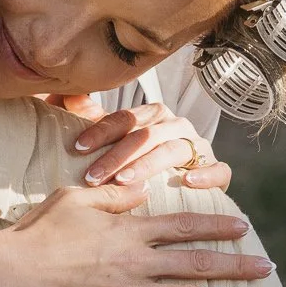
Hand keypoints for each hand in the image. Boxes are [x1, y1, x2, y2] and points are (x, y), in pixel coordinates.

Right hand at [0, 182, 270, 286]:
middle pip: (197, 262)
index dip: (217, 226)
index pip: (185, 226)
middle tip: (266, 268)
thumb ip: (115, 196)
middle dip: (236, 265)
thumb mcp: (76, 200)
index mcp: (129, 231)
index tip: (244, 229)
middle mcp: (135, 262)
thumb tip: (143, 191)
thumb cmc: (38, 232)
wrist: (9, 271)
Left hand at [51, 95, 228, 196]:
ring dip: (148, 166)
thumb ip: (89, 118)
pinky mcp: (217, 172)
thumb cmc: (137, 165)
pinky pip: (218, 170)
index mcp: (153, 116)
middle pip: (146, 135)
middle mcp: (176, 126)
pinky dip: (205, 175)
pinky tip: (187, 183)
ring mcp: (198, 147)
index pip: (125, 118)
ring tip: (125, 180)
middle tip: (93, 176)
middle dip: (117, 155)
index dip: (101, 131)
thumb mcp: (111, 142)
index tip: (77, 148)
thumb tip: (67, 95)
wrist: (178, 191)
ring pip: (174, 150)